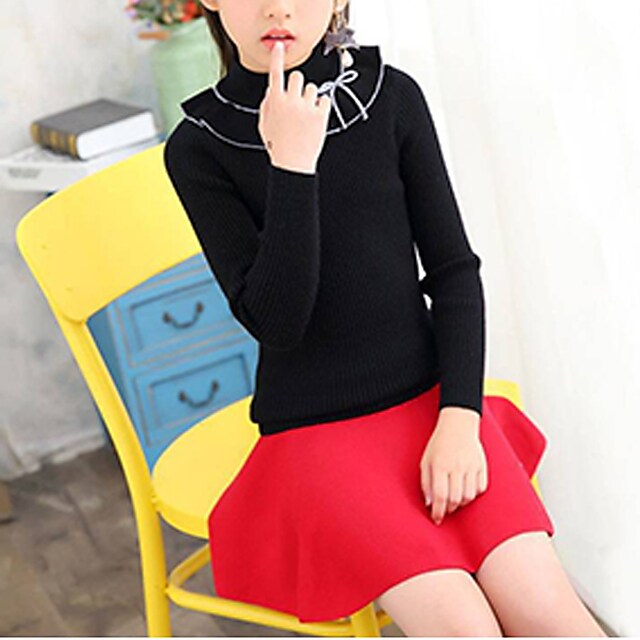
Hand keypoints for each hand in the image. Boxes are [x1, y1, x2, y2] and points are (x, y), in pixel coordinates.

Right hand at [258, 40, 331, 173]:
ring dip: (310, 97)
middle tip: (298, 100)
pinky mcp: (320, 114)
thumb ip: (267, 104)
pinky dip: (321, 107)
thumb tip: (272, 89)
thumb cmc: (278, 146)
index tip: (280, 47)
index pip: (275, 73)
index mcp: (275, 101)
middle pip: (297, 76)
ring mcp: (306, 107)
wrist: (293, 164)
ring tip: (306, 115)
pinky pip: (325, 99)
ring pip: (313, 88)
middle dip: (298, 85)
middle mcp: (291, 101)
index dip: (277, 58)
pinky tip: (315, 119)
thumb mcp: (264, 125)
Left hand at [419, 407, 487, 524]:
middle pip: (456, 499)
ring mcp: (471, 465)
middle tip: (445, 509)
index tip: (436, 519)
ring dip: (461, 503)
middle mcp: (457, 466)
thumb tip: (430, 504)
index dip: (438, 511)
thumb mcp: (425, 461)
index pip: (440, 495)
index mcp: (440, 464)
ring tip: (454, 499)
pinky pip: (480, 488)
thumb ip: (425, 483)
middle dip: (449, 509)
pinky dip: (473, 494)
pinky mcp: (482, 465)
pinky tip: (465, 490)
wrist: (458, 425)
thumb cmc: (438, 445)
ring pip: (469, 496)